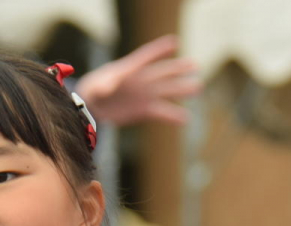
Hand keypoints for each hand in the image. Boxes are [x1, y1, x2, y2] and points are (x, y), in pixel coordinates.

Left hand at [77, 35, 200, 125]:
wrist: (92, 109)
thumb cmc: (93, 91)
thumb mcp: (97, 86)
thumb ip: (105, 84)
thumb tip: (109, 86)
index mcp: (129, 69)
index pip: (146, 57)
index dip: (159, 50)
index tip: (174, 42)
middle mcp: (141, 80)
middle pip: (163, 72)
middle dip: (178, 69)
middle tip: (195, 65)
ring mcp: (144, 95)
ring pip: (167, 91)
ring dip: (182, 89)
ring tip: (198, 87)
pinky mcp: (144, 110)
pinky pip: (162, 112)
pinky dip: (173, 116)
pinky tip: (186, 118)